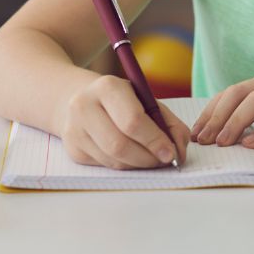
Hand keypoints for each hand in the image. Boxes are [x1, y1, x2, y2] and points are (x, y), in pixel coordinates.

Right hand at [59, 75, 189, 169]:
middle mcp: (84, 106)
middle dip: (147, 158)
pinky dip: (124, 165)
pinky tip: (131, 156)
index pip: (132, 120)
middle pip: (119, 145)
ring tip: (151, 159)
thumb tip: (180, 150)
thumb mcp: (146, 99)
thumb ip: (169, 122)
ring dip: (138, 165)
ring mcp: (74, 129)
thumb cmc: (122, 100)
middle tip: (163, 161)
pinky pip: (104, 165)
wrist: (80, 98)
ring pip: (112, 160)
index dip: (154, 140)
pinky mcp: (72, 148)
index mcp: (107, 87)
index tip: (170, 152)